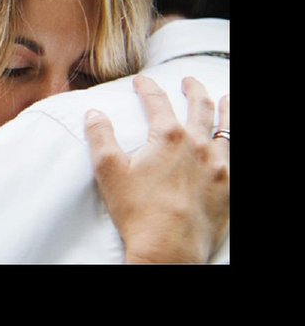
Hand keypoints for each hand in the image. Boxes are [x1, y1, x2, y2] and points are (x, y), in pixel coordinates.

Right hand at [84, 75, 229, 262]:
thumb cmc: (138, 211)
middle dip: (193, 89)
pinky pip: (236, 157)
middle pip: (198, 106)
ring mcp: (218, 166)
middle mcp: (198, 145)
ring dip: (223, 109)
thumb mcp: (109, 170)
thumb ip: (100, 136)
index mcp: (167, 137)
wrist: (169, 249)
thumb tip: (94, 113)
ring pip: (226, 127)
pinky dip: (233, 143)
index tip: (141, 81)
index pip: (157, 101)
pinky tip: (231, 142)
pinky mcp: (229, 187)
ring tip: (223, 98)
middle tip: (188, 81)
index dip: (147, 87)